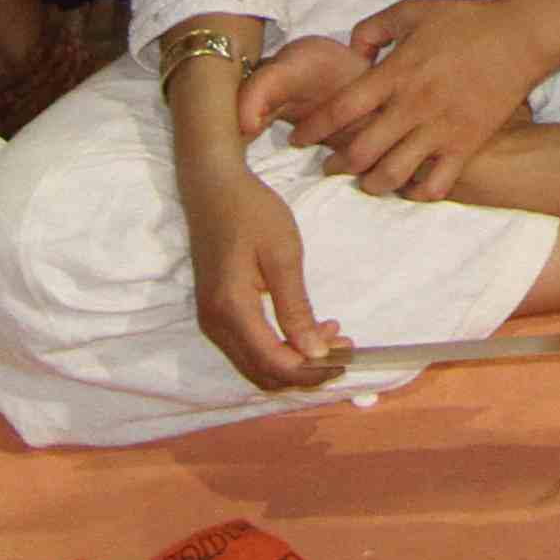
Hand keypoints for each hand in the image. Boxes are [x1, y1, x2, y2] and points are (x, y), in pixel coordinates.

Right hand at [184, 167, 351, 391]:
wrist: (213, 186)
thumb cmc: (251, 212)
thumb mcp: (282, 254)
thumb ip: (296, 307)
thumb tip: (314, 354)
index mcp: (232, 309)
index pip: (273, 362)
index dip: (311, 371)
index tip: (347, 358)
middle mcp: (216, 324)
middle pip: (264, 373)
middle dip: (307, 370)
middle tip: (345, 347)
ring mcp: (212, 321)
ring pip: (257, 364)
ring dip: (295, 361)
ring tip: (333, 336)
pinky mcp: (216, 314)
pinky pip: (250, 348)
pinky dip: (280, 348)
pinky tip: (307, 328)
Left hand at [282, 0, 558, 200]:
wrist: (518, 37)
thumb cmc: (464, 21)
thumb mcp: (411, 10)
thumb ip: (373, 29)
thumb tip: (352, 53)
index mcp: (396, 73)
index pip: (341, 109)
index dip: (312, 128)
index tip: (299, 137)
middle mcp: (413, 106)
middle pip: (360, 151)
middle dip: (335, 165)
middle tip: (327, 166)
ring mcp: (440, 130)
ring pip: (392, 175)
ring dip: (370, 184)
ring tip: (364, 181)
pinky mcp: (465, 146)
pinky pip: (434, 185)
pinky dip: (415, 193)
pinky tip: (408, 188)